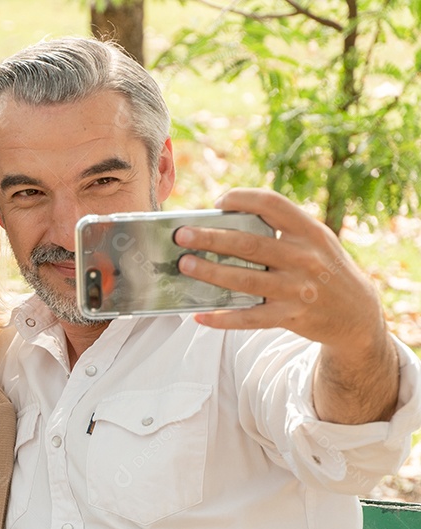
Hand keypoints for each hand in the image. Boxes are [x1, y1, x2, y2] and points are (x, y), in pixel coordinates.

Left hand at [173, 188, 385, 351]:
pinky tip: (199, 315)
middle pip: (249, 244)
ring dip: (210, 272)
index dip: (242, 199)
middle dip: (211, 238)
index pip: (272, 204)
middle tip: (181, 235)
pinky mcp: (290, 317)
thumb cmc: (323, 269)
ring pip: (244, 279)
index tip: (218, 202)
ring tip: (185, 265)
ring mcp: (297, 289)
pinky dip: (222, 318)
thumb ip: (281, 231)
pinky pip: (249, 318)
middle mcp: (304, 258)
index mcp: (309, 232)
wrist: (357, 313)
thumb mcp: (314, 242)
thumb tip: (223, 225)